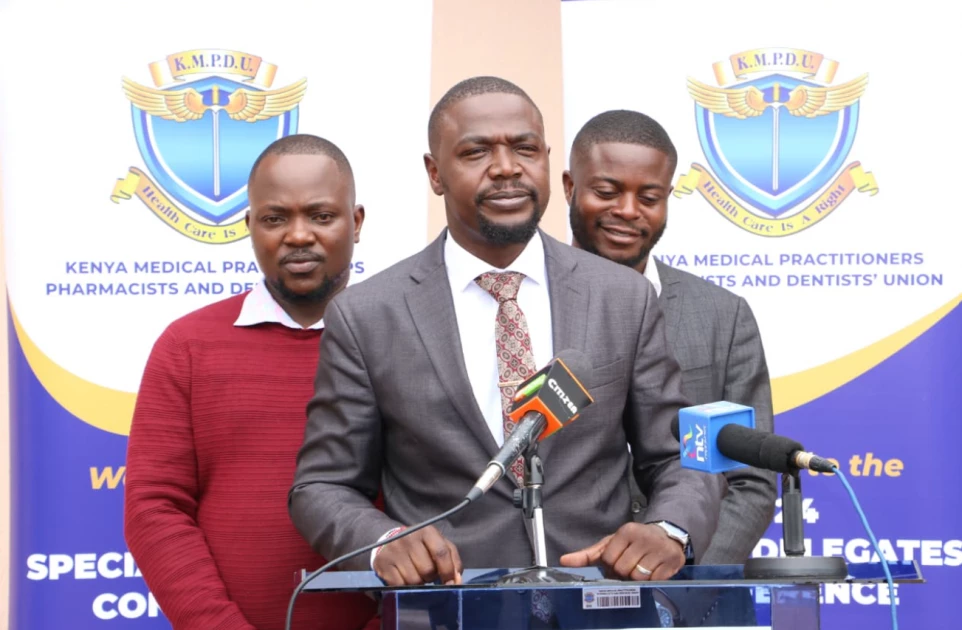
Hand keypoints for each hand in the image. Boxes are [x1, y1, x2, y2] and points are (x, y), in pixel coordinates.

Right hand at [373, 526, 462, 585]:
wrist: (390, 539)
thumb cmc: (421, 545)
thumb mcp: (439, 545)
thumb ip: (452, 560)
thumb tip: (457, 580)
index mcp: (427, 531)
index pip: (441, 553)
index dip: (448, 571)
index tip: (450, 583)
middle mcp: (409, 538)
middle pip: (427, 570)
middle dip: (430, 577)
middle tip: (426, 573)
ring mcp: (394, 550)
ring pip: (414, 580)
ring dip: (418, 583)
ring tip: (415, 574)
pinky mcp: (382, 562)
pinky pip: (398, 585)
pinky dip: (404, 587)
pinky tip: (403, 578)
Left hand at [559, 523, 684, 580]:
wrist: (666, 536)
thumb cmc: (634, 542)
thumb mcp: (612, 543)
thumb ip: (588, 554)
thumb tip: (564, 561)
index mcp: (626, 531)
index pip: (609, 559)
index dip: (611, 566)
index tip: (618, 561)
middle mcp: (644, 537)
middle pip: (623, 569)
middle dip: (624, 573)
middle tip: (630, 566)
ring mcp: (659, 549)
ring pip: (639, 577)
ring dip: (638, 578)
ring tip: (642, 568)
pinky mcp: (672, 561)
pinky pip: (655, 581)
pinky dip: (652, 581)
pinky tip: (653, 571)